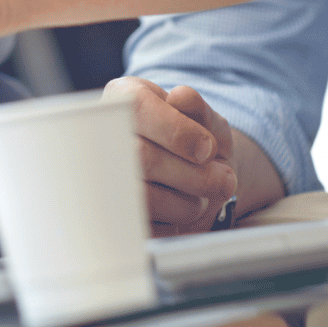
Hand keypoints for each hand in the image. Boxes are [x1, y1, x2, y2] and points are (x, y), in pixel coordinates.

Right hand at [104, 76, 237, 235]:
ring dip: (187, 203)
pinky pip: (145, 228)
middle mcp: (105, 135)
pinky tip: (182, 213)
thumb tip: (181, 98)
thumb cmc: (197, 141)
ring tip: (202, 197)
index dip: (177, 130)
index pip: (136, 108)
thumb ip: (198, 108)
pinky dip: (175, 225)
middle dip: (192, 174)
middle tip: (222, 180)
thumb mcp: (205, 120)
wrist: (196, 177)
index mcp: (124, 100)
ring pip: (142, 196)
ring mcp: (104, 178)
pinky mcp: (115, 216)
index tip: (207, 149)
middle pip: (139, 156)